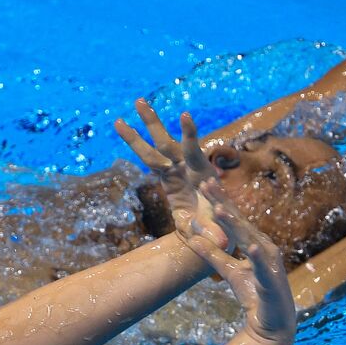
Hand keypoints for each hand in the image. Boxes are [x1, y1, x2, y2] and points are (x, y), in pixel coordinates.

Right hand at [115, 101, 230, 249]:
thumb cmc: (216, 228)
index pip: (193, 150)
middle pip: (166, 142)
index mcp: (200, 174)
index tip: (185, 115)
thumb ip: (215, 233)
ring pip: (156, 145)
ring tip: (135, 102)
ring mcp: (176, 169)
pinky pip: (150, 158)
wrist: (212, 229)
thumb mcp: (214, 232)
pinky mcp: (166, 176)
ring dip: (146, 125)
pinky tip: (125, 127)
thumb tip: (220, 243)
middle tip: (140, 101)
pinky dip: (138, 143)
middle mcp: (187, 167)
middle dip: (153, 123)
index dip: (190, 134)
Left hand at [182, 180, 295, 344]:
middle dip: (223, 202)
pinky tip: (249, 247)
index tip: (204, 183)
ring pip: (250, 238)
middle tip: (206, 183)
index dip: (219, 200)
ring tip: (219, 209)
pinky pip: (262, 266)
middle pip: (241, 221)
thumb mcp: (229, 272)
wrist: (271, 326)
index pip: (234, 218)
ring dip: (235, 224)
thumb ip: (212, 255)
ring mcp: (269, 262)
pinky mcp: (271, 280)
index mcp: (254, 242)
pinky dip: (256, 256)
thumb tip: (192, 238)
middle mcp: (264, 247)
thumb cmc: (254, 295)